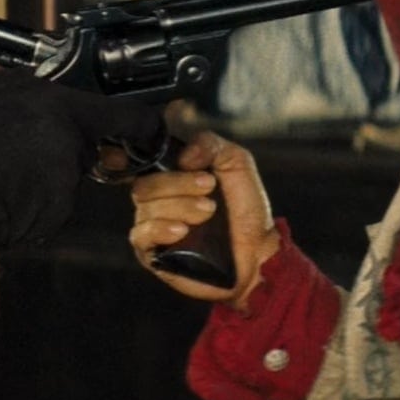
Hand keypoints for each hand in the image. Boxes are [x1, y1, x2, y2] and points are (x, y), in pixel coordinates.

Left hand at [0, 69, 162, 246]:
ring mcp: (8, 82)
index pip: (125, 113)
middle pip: (78, 104)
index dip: (143, 126)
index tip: (149, 130)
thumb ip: (81, 169)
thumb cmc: (6, 205)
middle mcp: (43, 88)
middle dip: (81, 128)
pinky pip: (8, 97)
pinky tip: (4, 138)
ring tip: (32, 149)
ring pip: (41, 98)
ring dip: (44, 119)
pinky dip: (12, 114)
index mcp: (74, 114)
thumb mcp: (63, 199)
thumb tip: (84, 159)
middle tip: (77, 154)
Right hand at [129, 131, 279, 307]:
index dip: (167, 166)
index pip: (148, 164)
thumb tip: (183, 157)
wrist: (258, 252)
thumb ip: (210, 144)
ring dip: (180, 208)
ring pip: (145, 209)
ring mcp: (153, 228)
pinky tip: (182, 231)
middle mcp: (157, 202)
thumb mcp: (236, 163)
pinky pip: (141, 235)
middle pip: (144, 186)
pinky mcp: (153, 254)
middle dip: (179, 186)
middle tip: (210, 195)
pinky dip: (160, 229)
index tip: (202, 173)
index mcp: (171, 178)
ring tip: (208, 214)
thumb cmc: (246, 210)